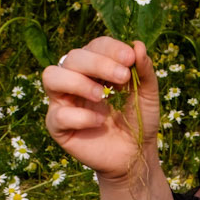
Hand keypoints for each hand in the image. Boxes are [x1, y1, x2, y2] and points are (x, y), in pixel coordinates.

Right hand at [43, 35, 161, 188]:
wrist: (135, 155)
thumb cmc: (139, 121)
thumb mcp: (147, 94)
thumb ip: (144, 71)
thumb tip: (137, 44)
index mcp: (95, 68)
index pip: (94, 46)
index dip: (110, 48)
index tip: (130, 59)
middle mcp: (74, 79)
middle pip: (72, 57)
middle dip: (97, 63)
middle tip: (122, 77)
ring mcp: (63, 102)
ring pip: (51, 76)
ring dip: (78, 82)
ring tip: (102, 95)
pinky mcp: (58, 127)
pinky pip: (58, 115)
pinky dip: (80, 116)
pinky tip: (99, 122)